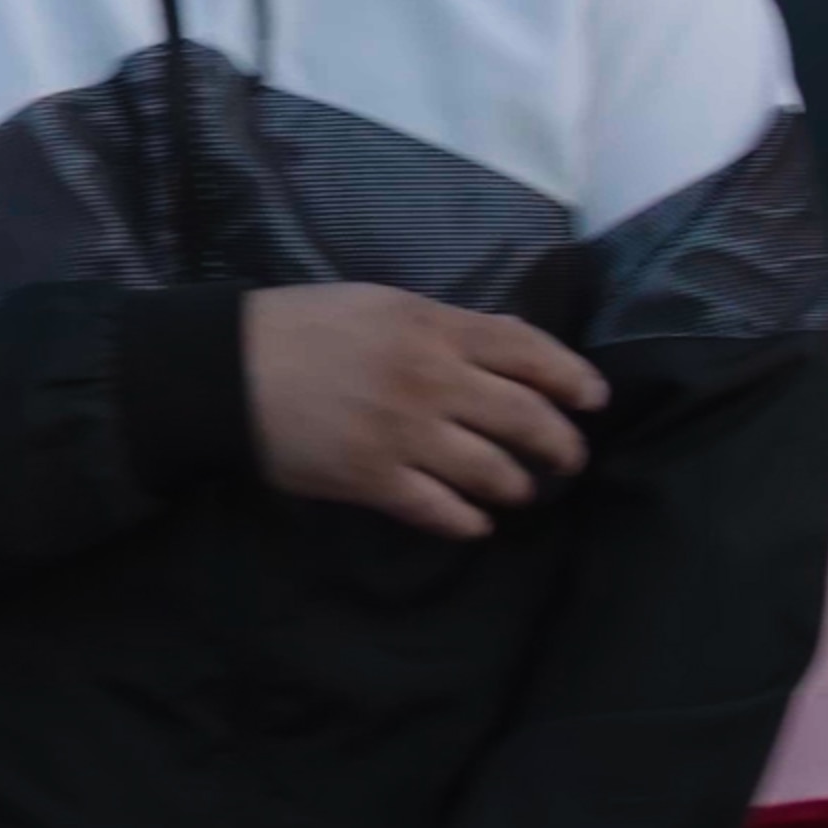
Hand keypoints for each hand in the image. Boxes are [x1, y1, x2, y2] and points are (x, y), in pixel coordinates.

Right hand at [242, 284, 607, 539]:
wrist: (232, 368)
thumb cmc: (307, 326)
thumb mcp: (383, 304)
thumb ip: (449, 324)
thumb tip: (512, 340)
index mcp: (433, 327)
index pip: (529, 351)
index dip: (573, 378)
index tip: (595, 400)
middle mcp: (431, 379)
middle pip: (526, 418)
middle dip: (560, 445)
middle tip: (567, 460)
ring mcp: (405, 433)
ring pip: (494, 472)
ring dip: (518, 487)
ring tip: (518, 491)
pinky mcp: (375, 480)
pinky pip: (443, 511)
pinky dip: (469, 522)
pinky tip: (475, 523)